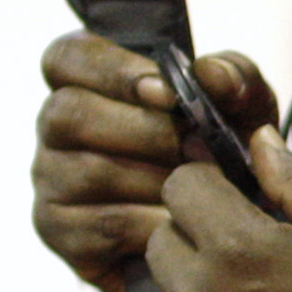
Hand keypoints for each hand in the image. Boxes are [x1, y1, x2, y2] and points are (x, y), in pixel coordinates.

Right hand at [30, 32, 280, 291]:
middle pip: (68, 113)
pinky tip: (186, 224)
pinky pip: (103, 225)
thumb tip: (210, 74)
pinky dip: (155, 223)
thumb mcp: (239, 106)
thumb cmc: (220, 150)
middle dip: (144, 130)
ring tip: (203, 186)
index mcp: (85, 80)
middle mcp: (56, 126)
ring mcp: (51, 180)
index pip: (66, 58)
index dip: (111, 70)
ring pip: (89, 170)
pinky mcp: (62, 232)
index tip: (167, 91)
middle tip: (199, 148)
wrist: (222, 229)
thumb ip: (232, 77)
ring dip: (156, 178)